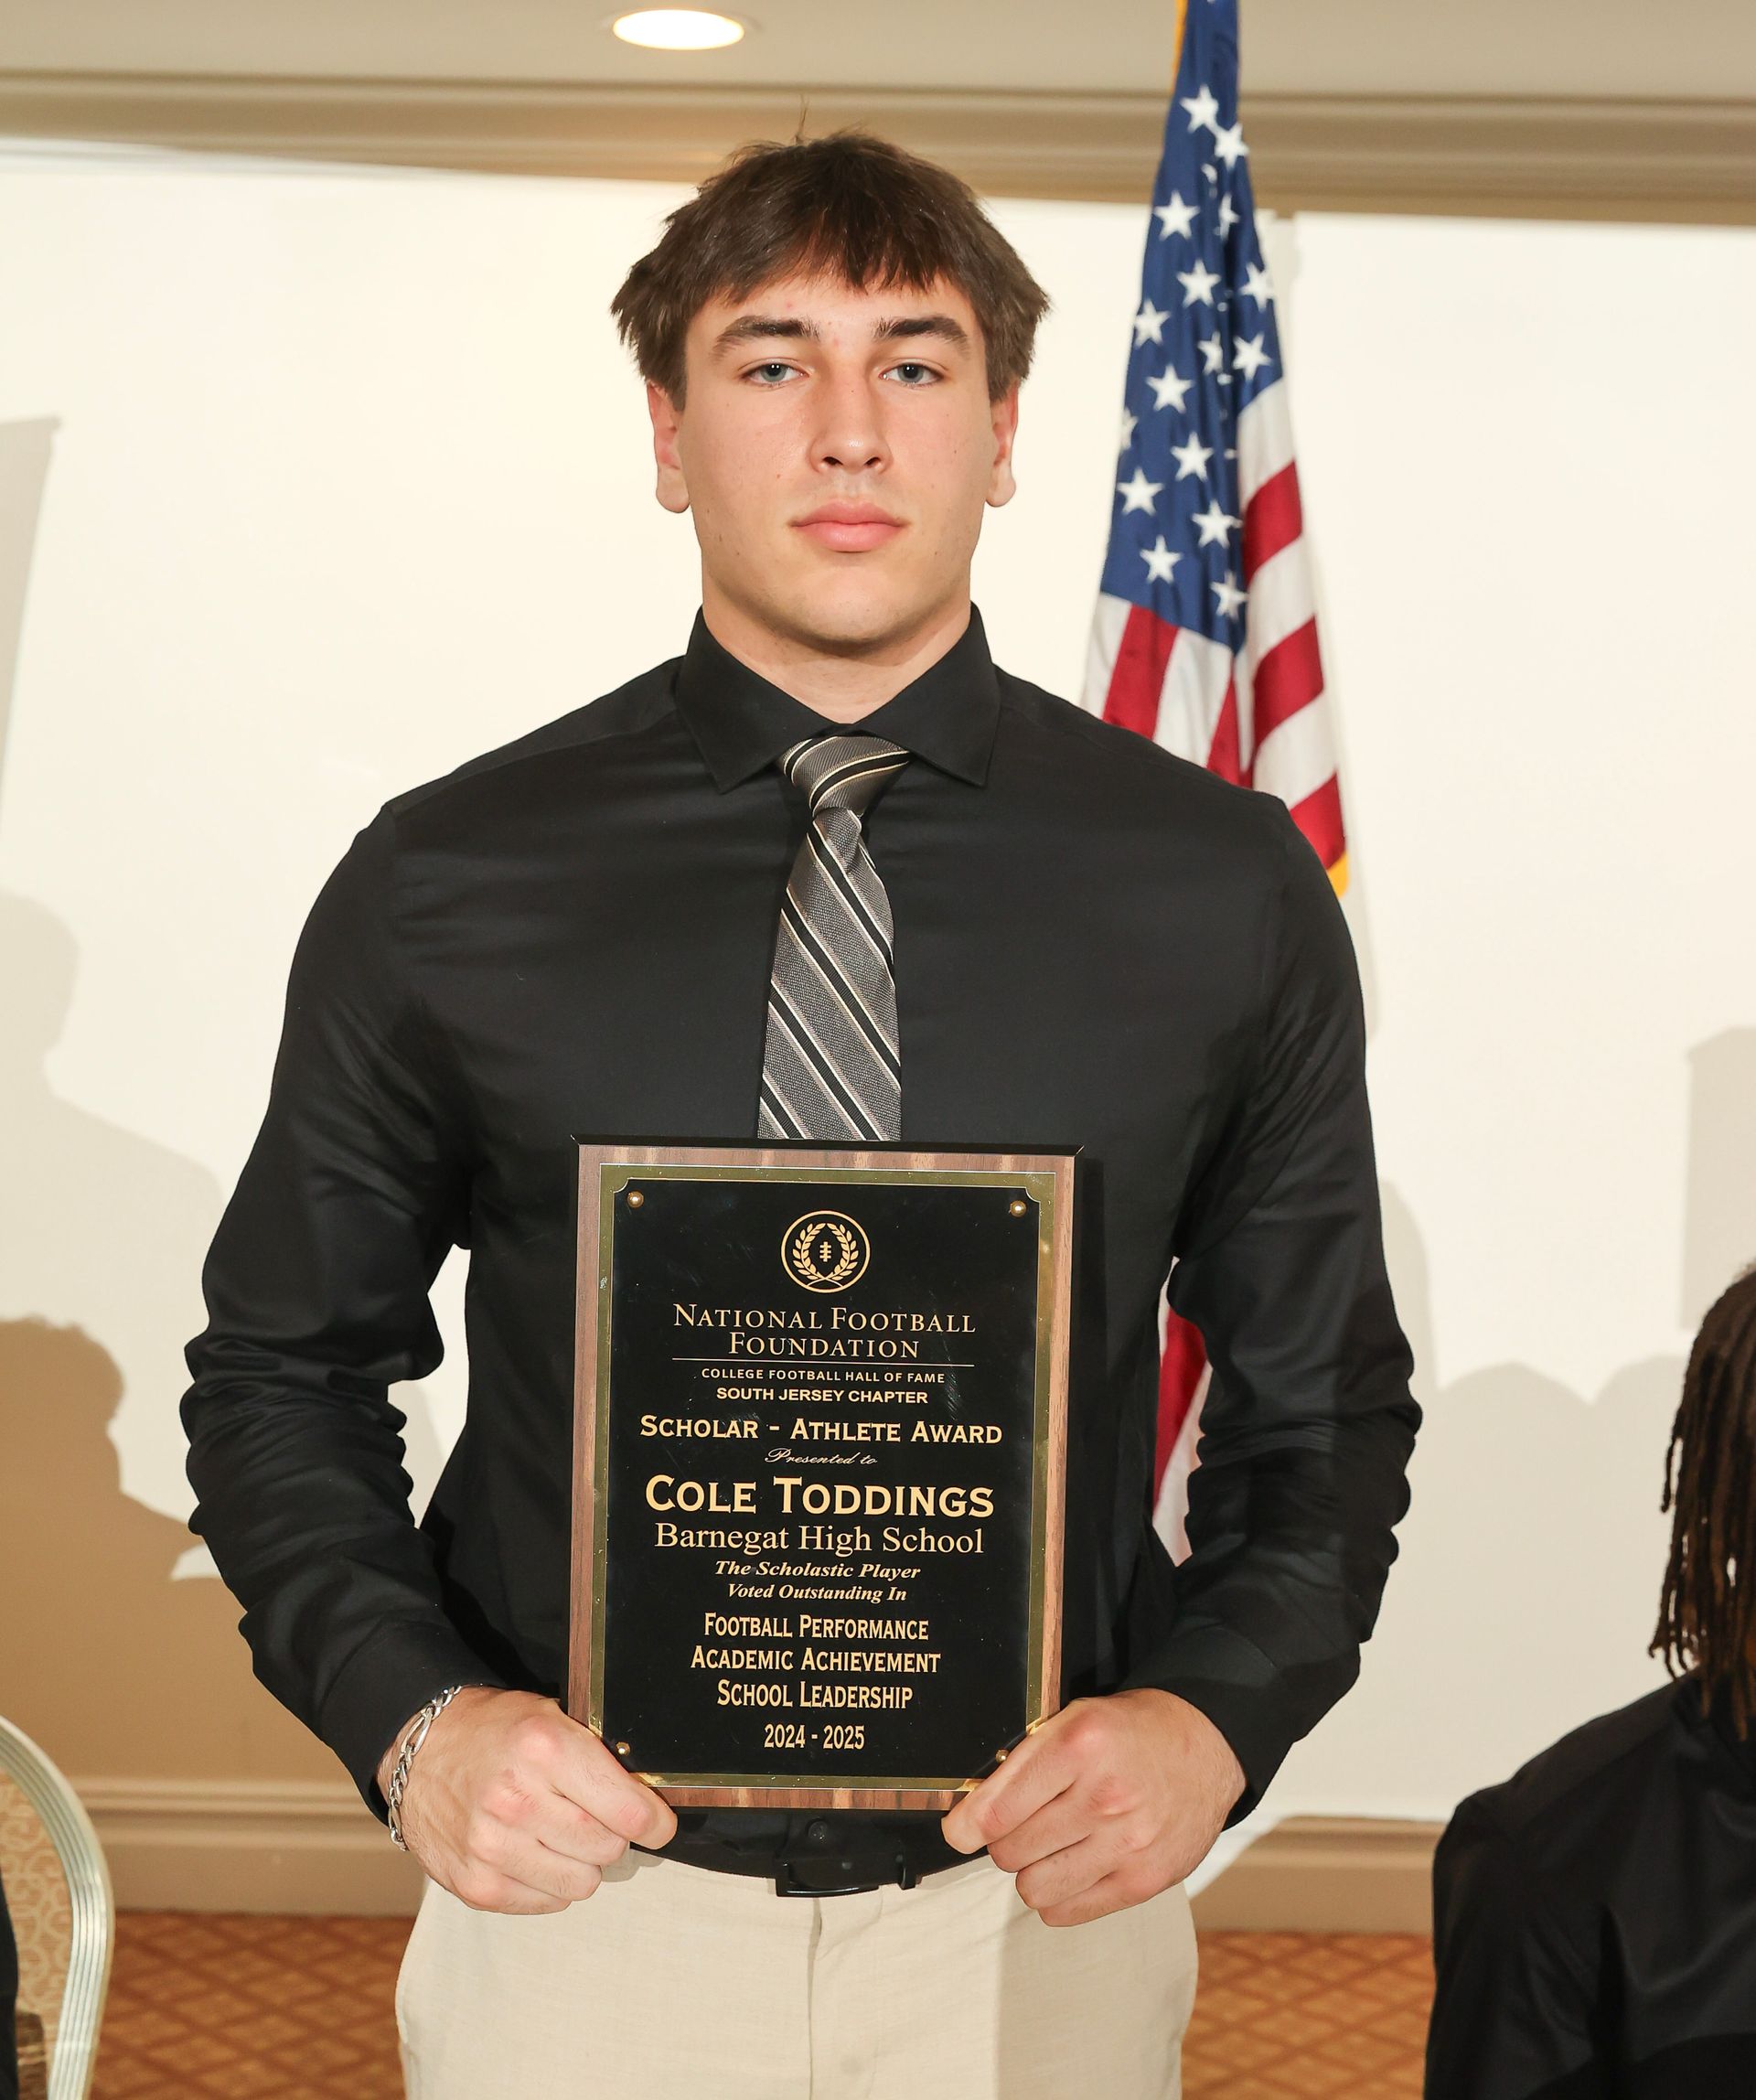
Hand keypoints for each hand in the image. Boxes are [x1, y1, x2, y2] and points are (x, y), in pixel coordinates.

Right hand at [377, 1687, 676, 1913]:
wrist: (419, 1751)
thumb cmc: (494, 1731)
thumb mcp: (550, 1717)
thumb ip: (597, 1758)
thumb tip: (651, 1805)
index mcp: (544, 1749)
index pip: (628, 1811)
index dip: (654, 1822)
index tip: (658, 1824)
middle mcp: (516, 1800)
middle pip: (609, 1849)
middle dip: (613, 1835)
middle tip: (595, 1817)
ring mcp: (492, 1847)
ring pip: (582, 1882)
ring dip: (581, 1862)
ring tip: (559, 1833)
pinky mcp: (476, 1884)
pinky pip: (547, 1902)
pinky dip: (550, 1882)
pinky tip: (532, 1851)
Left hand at [940, 1688, 1245, 1925]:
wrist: (1205, 1745)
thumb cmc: (1129, 1732)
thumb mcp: (1074, 1718)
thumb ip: (1024, 1761)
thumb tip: (970, 1816)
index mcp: (1079, 1744)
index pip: (997, 1809)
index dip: (965, 1826)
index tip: (959, 1831)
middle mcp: (1103, 1796)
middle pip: (1009, 1852)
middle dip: (1005, 1841)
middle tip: (1022, 1824)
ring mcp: (1127, 1843)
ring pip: (1033, 1887)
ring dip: (1031, 1870)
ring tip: (1050, 1845)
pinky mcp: (1144, 1879)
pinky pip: (1066, 1911)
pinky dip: (1058, 1895)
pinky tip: (1072, 1866)